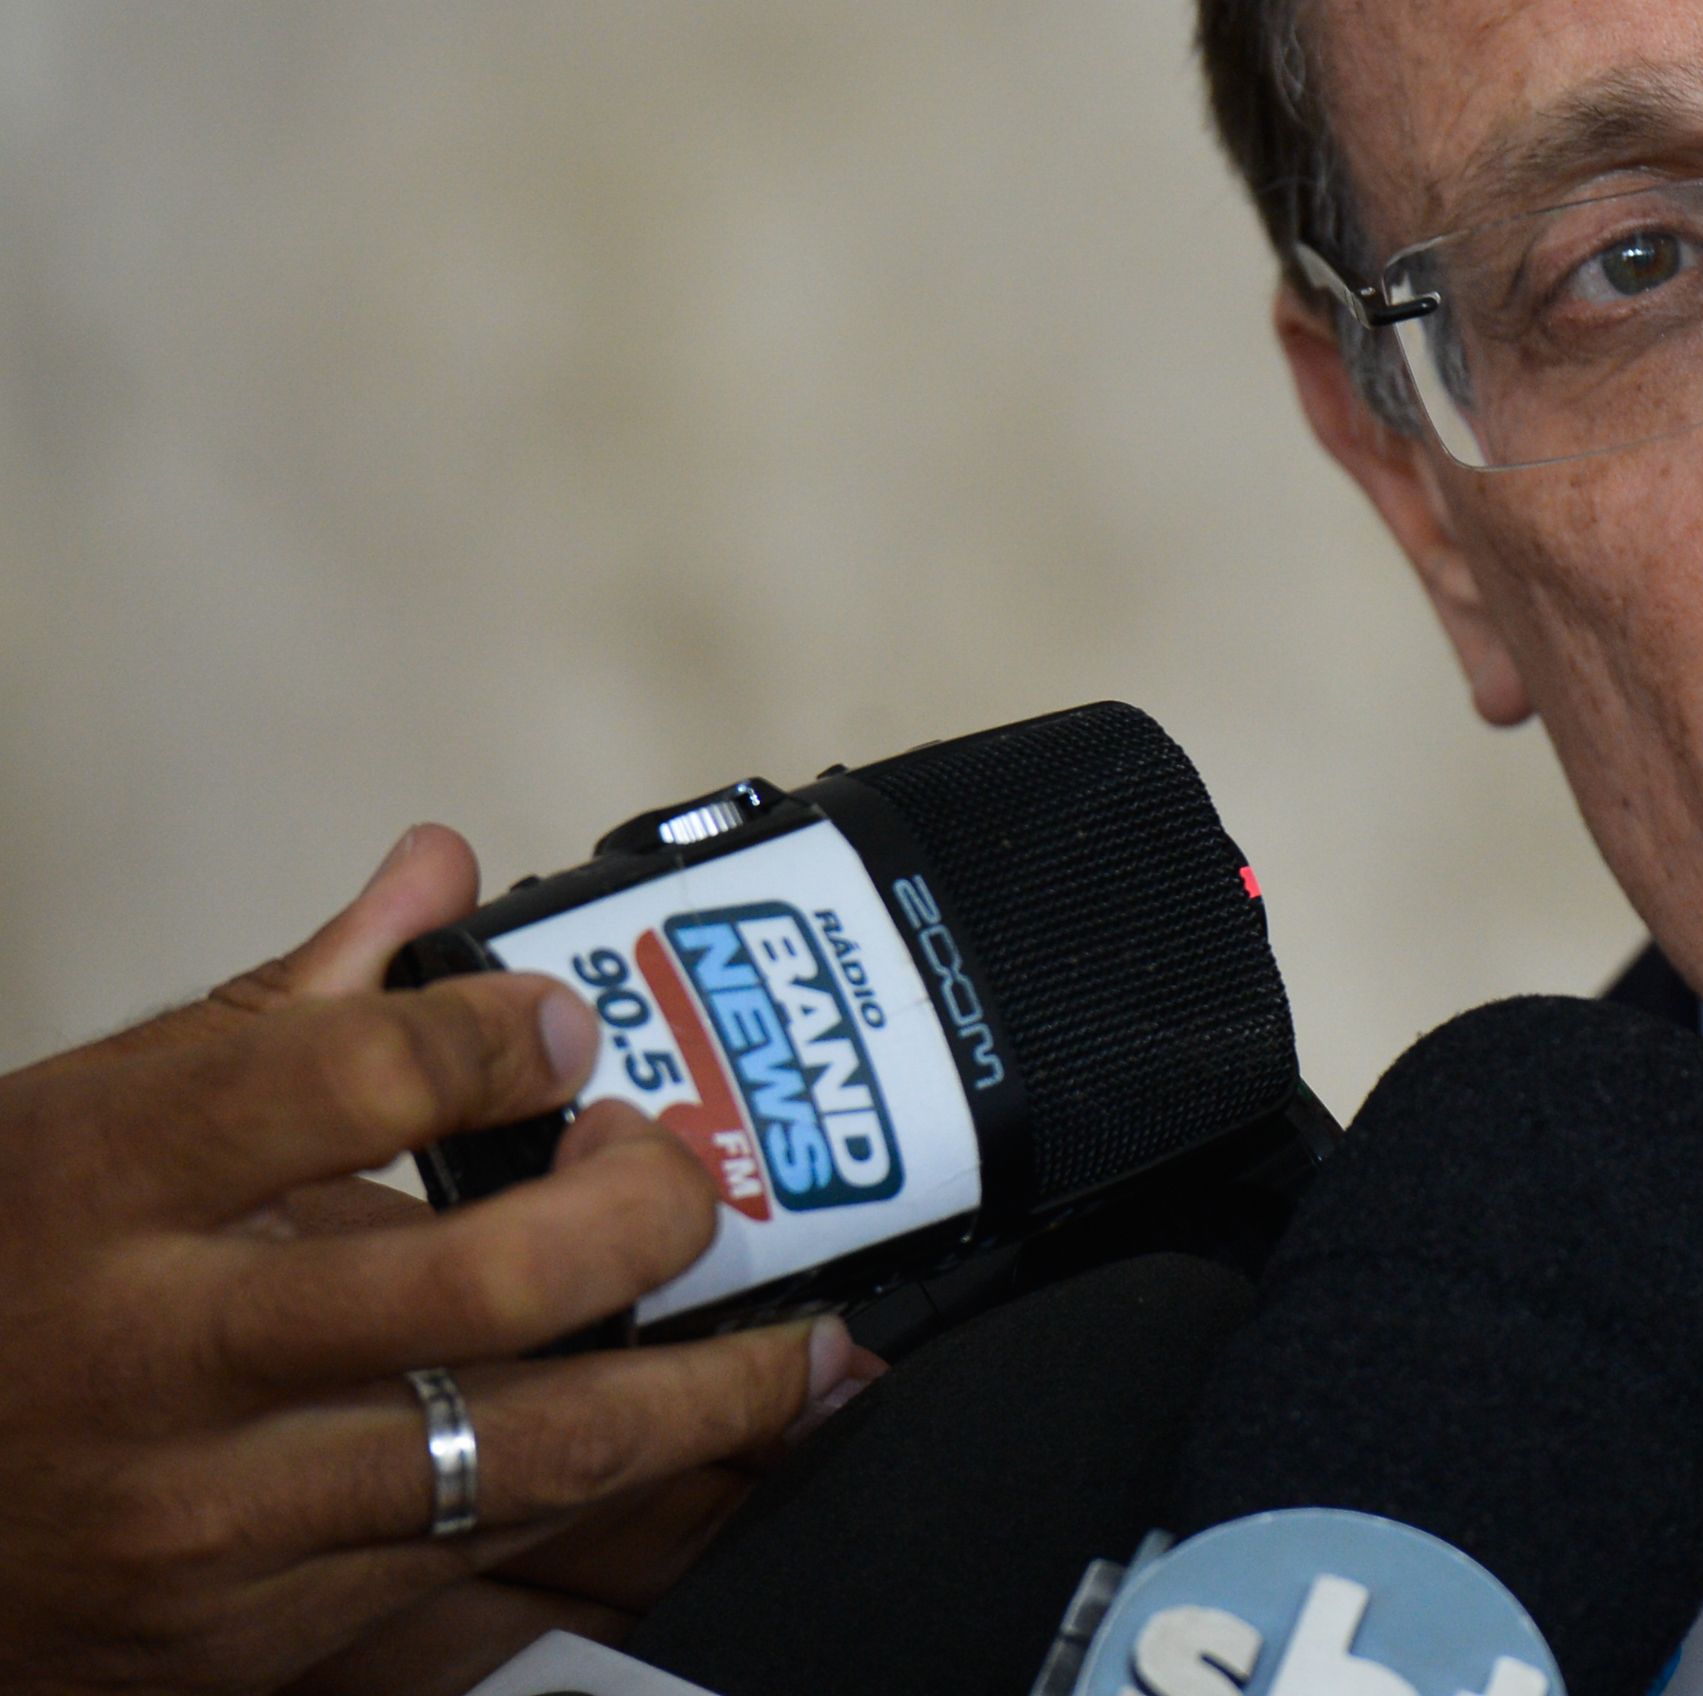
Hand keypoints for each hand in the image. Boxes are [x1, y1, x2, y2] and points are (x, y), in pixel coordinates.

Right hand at [0, 826, 841, 1693]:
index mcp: (115, 1181)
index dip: (505, 1038)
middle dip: (649, 1225)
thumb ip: (296, 1002)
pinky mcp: (258, 1645)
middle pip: (484, 1284)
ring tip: (821, 1353)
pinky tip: (723, 1488)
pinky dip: (630, 1542)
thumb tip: (441, 870)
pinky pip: (489, 1601)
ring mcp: (214, 1517)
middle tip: (701, 1187)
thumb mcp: (95, 1116)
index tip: (575, 1031)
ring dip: (713, 1407)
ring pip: (525, 1458)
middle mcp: (165, 1354)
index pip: (357, 1075)